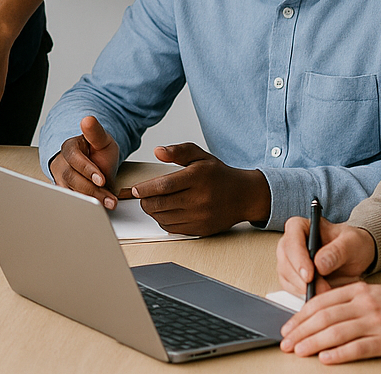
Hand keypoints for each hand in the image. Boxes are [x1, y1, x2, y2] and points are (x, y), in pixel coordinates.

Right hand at [49, 115, 122, 208]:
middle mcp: (62, 163)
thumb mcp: (102, 139)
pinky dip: (88, 205)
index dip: (86, 169)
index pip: (73, 158)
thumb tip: (87, 120)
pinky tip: (102, 206)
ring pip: (71, 191)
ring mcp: (62, 178)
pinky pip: (74, 200)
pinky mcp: (66, 191)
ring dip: (91, 199)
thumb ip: (95, 131)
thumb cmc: (98, 150)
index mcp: (69, 147)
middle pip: (71, 178)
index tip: (101, 179)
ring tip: (109, 202)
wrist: (98, 162)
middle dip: (91, 189)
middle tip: (108, 196)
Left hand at [123, 144, 269, 234]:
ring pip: (164, 218)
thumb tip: (158, 151)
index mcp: (197, 178)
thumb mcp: (200, 156)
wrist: (244, 196)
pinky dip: (164, 221)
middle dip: (145, 201)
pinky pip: (173, 228)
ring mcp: (201, 216)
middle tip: (141, 196)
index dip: (145, 189)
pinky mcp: (201, 229)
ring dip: (153, 212)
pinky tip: (165, 212)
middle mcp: (199, 199)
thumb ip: (179, 152)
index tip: (136, 189)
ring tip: (153, 203)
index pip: (164, 186)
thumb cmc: (219, 175)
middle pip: (161, 204)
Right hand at [277, 217, 376, 295]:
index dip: (298, 258)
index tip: (309, 275)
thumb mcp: (352, 243)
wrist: (356, 257)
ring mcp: (290, 261)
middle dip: (300, 278)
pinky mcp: (292, 277)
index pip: (292, 239)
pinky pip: (291, 289)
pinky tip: (318, 296)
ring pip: (286, 276)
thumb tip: (319, 264)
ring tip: (324, 292)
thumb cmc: (352, 244)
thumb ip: (337, 251)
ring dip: (302, 289)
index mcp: (301, 227)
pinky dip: (302, 295)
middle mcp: (291, 242)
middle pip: (285, 260)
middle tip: (320, 289)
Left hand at [278, 283, 380, 362]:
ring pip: (336, 331)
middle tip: (286, 342)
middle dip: (301, 330)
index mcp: (359, 290)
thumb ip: (349, 301)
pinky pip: (358, 347)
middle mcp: (365, 304)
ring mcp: (376, 322)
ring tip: (299, 351)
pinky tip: (325, 358)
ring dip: (313, 342)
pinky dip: (339, 353)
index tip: (287, 327)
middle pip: (324, 317)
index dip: (300, 316)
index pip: (320, 302)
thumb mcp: (374, 294)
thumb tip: (320, 315)